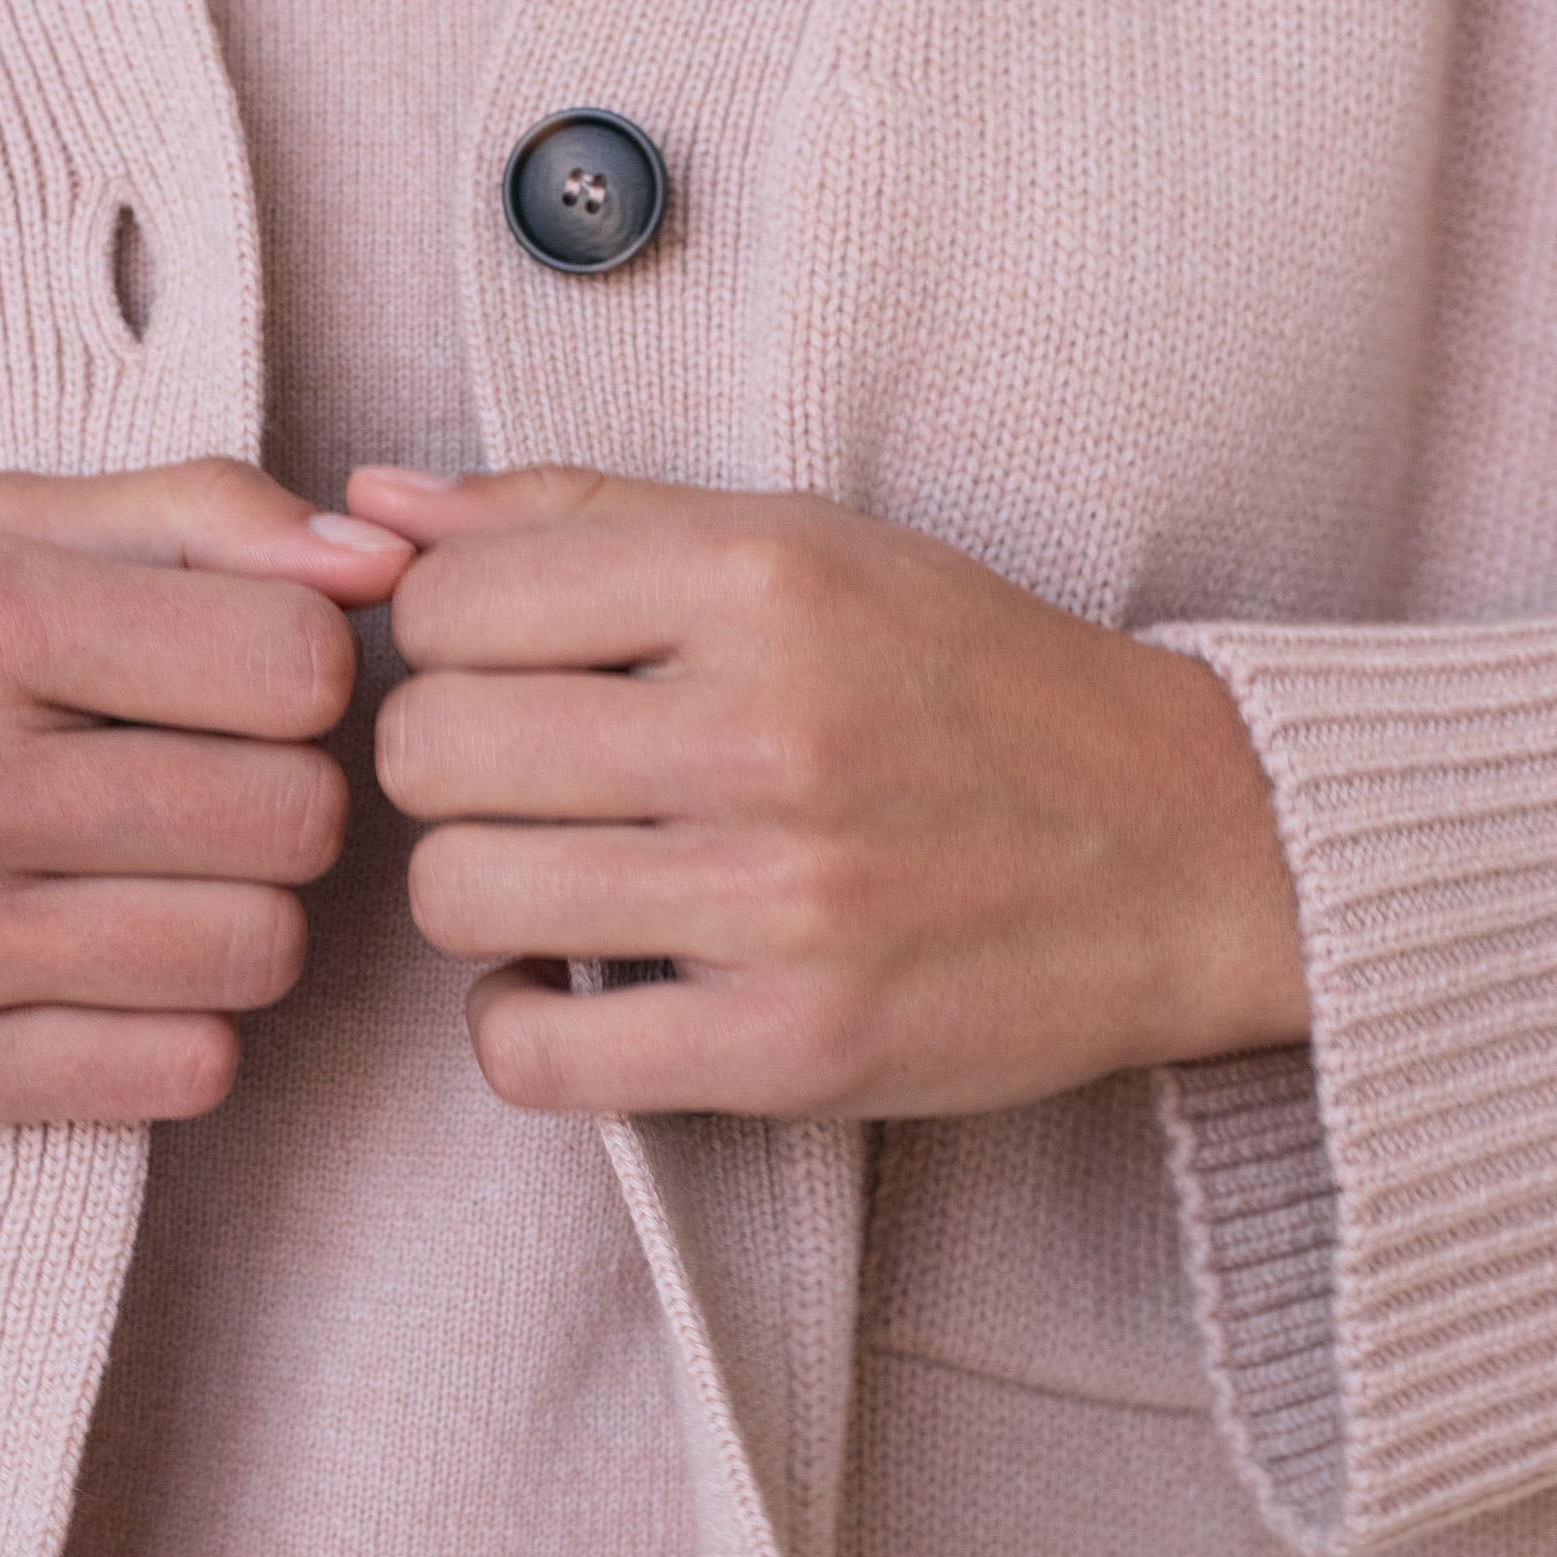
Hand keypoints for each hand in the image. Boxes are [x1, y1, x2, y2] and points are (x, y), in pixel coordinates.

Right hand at [0, 462, 412, 1122]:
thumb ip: (197, 516)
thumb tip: (385, 562)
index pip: (300, 663)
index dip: (301, 666)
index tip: (235, 674)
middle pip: (298, 818)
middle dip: (282, 793)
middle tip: (202, 779)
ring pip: (260, 952)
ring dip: (245, 912)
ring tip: (161, 871)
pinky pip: (186, 1068)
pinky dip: (186, 1020)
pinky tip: (117, 962)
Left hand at [360, 464, 1309, 1120]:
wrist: (1188, 845)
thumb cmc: (967, 683)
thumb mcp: (800, 544)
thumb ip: (575, 516)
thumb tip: (368, 502)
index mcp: (759, 576)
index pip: (446, 604)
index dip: (448, 643)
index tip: (515, 675)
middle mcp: (767, 727)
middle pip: (428, 751)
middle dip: (448, 772)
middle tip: (527, 786)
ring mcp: (782, 898)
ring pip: (458, 896)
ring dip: (481, 896)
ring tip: (559, 878)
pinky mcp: (793, 1047)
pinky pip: (533, 1053)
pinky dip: (520, 1027)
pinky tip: (576, 984)